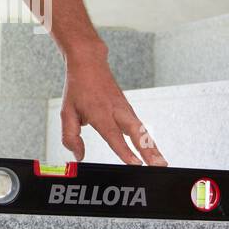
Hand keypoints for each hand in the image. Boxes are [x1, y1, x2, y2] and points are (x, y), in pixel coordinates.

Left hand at [60, 48, 167, 166]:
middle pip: (136, 133)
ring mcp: (126, 110)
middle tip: (158, 165)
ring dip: (153, 147)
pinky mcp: (129, 110)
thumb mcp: (67, 112)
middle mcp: (117, 111)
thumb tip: (78, 156)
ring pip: (142, 130)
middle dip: (148, 150)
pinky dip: (149, 140)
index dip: (125, 150)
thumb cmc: (78, 88)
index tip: (135, 163)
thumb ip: (71, 136)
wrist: (89, 63)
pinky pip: (141, 127)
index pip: (114, 135)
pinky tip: (155, 153)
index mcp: (100, 113)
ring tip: (162, 163)